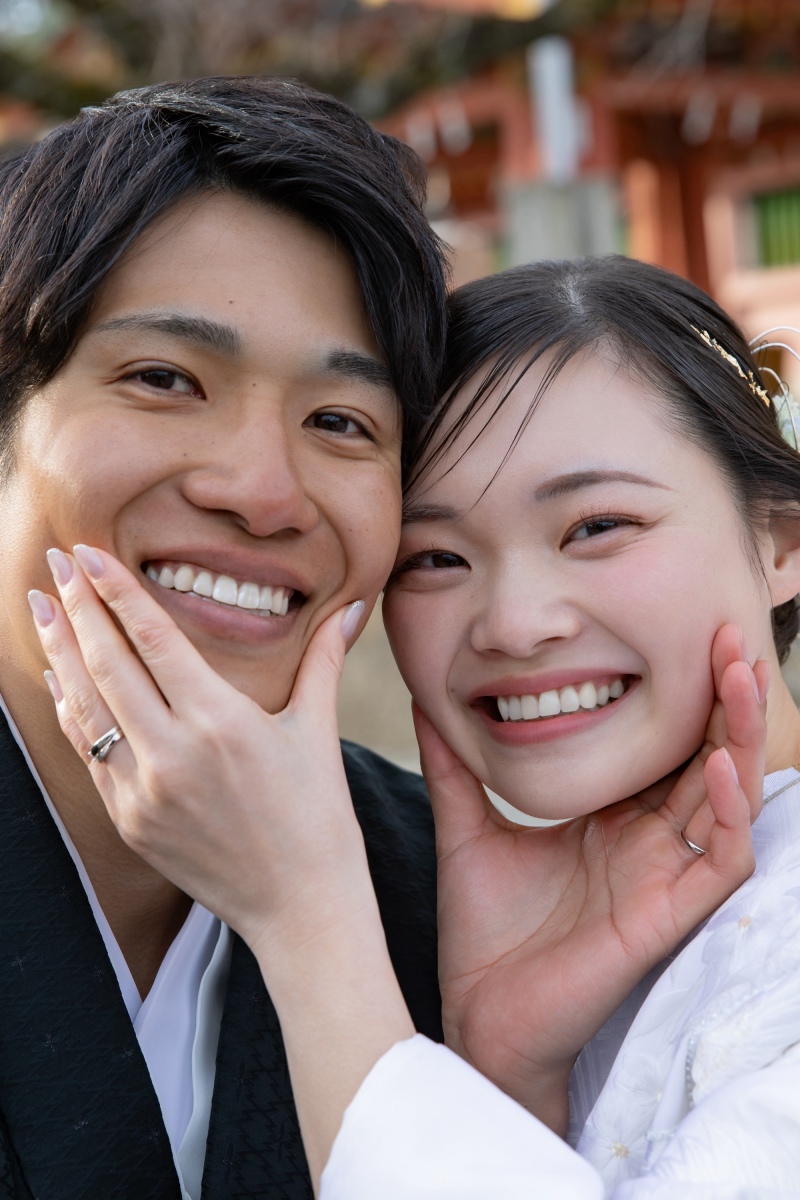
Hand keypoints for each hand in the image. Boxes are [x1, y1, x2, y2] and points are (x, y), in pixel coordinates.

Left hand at [30, 546, 414, 1186]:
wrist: (301, 907)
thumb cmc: (318, 816)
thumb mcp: (318, 732)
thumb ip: (324, 660)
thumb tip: (352, 605)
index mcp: (222, 721)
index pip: (154, 638)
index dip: (116, 589)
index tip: (88, 552)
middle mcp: (174, 752)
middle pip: (108, 663)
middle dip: (77, 606)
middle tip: (55, 560)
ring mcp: (144, 791)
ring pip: (87, 706)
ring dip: (60, 652)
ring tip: (42, 607)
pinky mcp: (130, 821)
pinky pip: (89, 753)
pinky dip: (71, 710)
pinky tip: (61, 679)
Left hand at [418, 624, 767, 1134]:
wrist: (477, 1018)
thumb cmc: (485, 933)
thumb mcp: (467, 828)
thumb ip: (453, 766)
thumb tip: (422, 700)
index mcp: (611, 817)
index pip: (662, 741)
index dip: (680, 689)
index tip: (681, 625)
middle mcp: (648, 841)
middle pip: (705, 755)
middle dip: (723, 696)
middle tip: (725, 630)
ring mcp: (663, 877)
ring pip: (725, 797)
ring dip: (738, 735)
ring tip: (738, 672)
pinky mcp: (667, 917)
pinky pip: (717, 859)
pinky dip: (724, 811)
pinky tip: (716, 763)